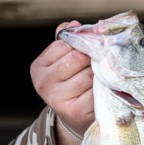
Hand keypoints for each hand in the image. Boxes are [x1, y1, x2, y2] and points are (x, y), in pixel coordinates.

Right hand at [31, 21, 94, 144]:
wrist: (76, 120)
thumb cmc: (72, 85)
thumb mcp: (63, 63)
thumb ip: (66, 42)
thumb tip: (75, 24)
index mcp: (38, 67)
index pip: (64, 44)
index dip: (81, 44)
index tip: (90, 47)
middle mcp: (44, 83)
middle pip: (77, 58)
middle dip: (92, 58)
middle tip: (100, 62)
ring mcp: (58, 99)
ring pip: (90, 74)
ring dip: (101, 73)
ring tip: (102, 77)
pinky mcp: (76, 111)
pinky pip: (98, 90)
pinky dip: (105, 88)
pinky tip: (104, 90)